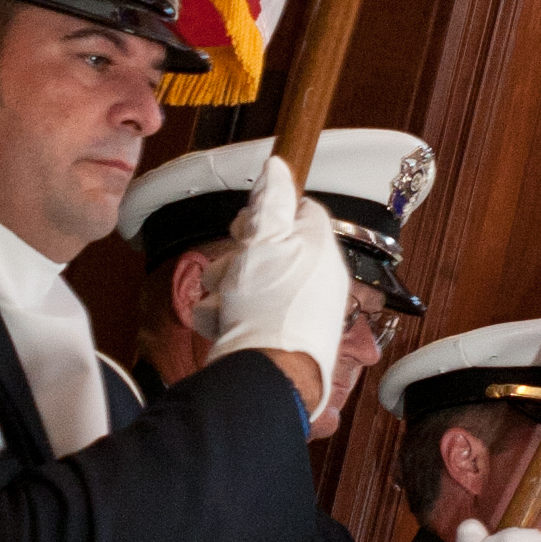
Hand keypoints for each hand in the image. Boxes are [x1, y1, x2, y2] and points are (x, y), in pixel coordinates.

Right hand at [202, 163, 350, 405]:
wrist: (268, 375)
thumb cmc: (270, 307)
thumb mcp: (266, 240)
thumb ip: (272, 202)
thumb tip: (278, 167)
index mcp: (320, 250)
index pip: (299, 213)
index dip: (268, 214)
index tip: (247, 225)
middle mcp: (315, 281)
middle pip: (269, 251)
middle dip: (237, 259)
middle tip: (228, 269)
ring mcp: (297, 312)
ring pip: (251, 284)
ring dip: (226, 290)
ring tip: (220, 302)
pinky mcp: (278, 338)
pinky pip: (246, 316)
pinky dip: (227, 318)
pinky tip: (220, 324)